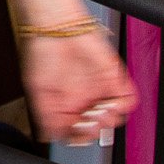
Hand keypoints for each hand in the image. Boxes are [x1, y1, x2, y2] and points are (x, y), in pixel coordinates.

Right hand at [20, 30, 137, 145]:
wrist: (57, 28)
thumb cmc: (42, 52)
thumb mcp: (36, 88)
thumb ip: (44, 114)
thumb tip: (48, 136)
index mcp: (64, 103)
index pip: (75, 130)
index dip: (76, 136)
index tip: (75, 134)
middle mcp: (82, 99)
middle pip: (95, 127)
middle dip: (92, 129)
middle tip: (87, 121)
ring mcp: (99, 90)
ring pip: (112, 117)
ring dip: (108, 120)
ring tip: (99, 111)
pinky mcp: (114, 79)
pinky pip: (127, 99)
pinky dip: (124, 106)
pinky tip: (112, 104)